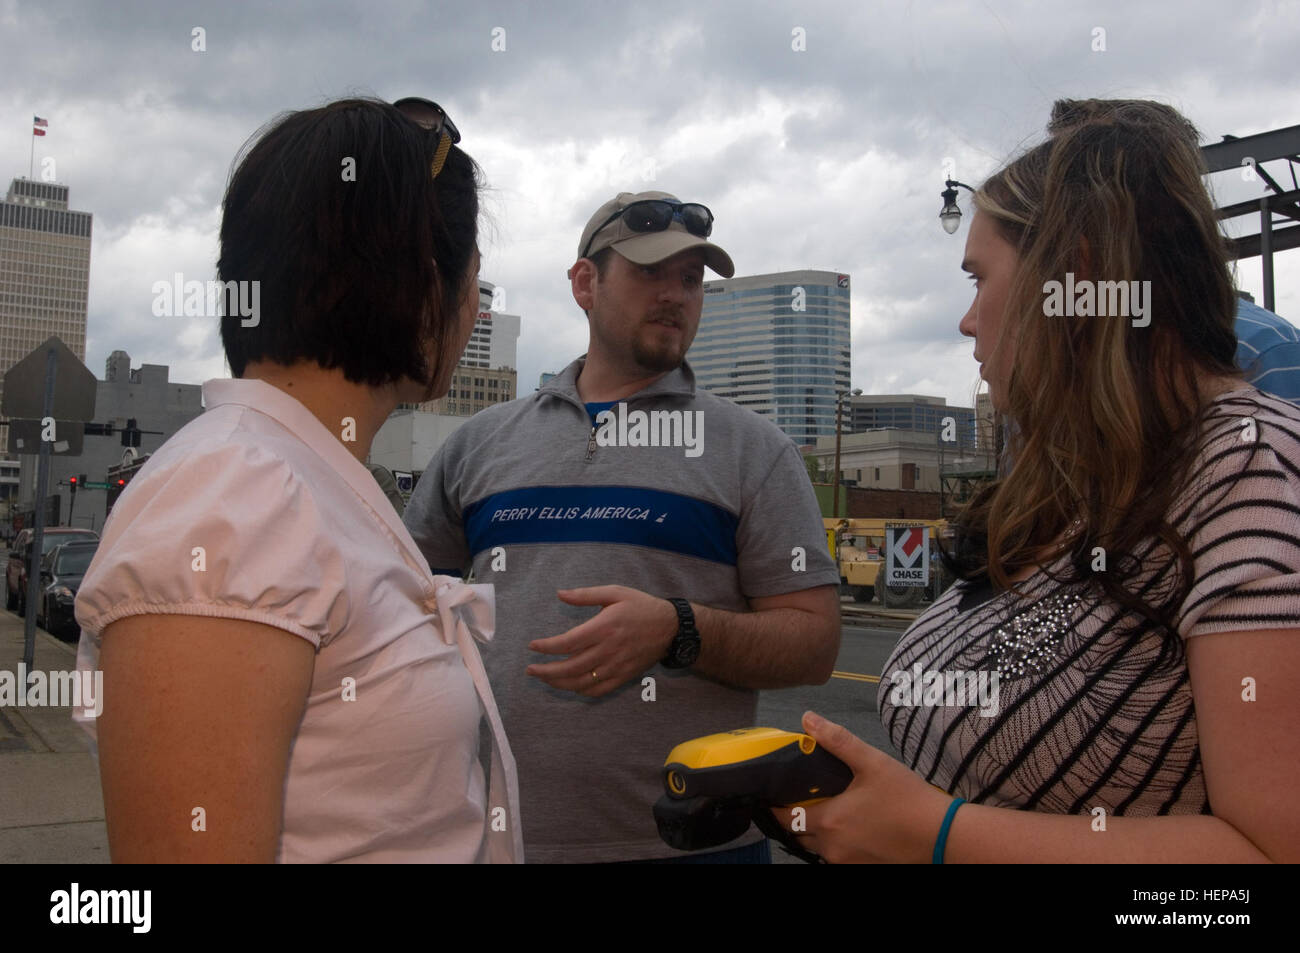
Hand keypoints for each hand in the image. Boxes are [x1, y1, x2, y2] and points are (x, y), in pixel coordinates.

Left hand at [526, 586, 677, 696]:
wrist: (671, 628)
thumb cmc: (641, 606)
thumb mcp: (615, 592)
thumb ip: (585, 595)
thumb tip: (559, 594)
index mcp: (604, 627)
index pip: (568, 643)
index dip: (547, 647)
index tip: (532, 646)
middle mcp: (608, 650)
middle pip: (570, 667)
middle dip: (546, 671)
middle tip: (530, 670)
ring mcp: (616, 666)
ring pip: (581, 682)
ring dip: (559, 683)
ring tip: (545, 678)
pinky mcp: (623, 676)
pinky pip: (598, 690)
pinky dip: (581, 691)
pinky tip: (570, 686)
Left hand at [770, 711, 952, 863]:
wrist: (943, 835)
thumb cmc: (907, 798)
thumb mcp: (872, 762)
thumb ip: (837, 740)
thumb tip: (808, 719)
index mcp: (829, 821)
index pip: (785, 817)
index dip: (776, 804)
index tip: (776, 790)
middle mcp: (832, 848)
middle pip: (799, 834)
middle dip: (795, 816)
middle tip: (802, 794)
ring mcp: (847, 862)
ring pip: (817, 847)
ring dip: (816, 830)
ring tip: (825, 806)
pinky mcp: (863, 868)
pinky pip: (837, 856)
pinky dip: (835, 842)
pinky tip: (850, 824)